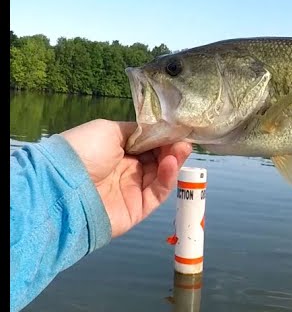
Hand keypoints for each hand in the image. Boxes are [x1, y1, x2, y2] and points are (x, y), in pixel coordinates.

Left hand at [59, 120, 193, 237]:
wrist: (62, 188)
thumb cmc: (83, 152)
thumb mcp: (109, 130)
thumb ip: (137, 131)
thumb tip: (157, 132)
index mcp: (115, 152)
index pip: (147, 144)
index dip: (162, 137)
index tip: (177, 130)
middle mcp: (123, 171)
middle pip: (157, 159)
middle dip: (172, 148)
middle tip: (183, 140)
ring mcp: (130, 191)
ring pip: (161, 175)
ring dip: (174, 161)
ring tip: (181, 149)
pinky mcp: (137, 209)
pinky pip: (157, 193)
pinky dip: (168, 178)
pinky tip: (170, 164)